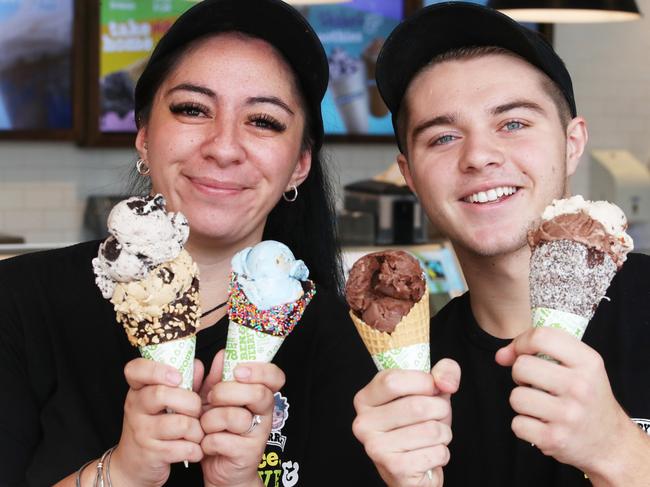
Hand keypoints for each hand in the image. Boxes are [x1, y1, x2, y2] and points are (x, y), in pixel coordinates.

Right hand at [109, 358, 203, 486]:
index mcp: (138, 389)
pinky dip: (196, 449)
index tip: (177, 377)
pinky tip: (193, 449)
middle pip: (163, 394)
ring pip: (180, 424)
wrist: (134, 465)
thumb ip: (187, 381)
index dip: (158, 370)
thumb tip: (198, 364)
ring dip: (197, 430)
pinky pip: (183, 448)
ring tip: (196, 433)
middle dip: (192, 403)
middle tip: (196, 411)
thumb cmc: (158, 426)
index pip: (136, 370)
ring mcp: (141, 431)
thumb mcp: (168, 401)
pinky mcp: (150, 454)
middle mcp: (135, 408)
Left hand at [199, 350, 284, 486]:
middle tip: (212, 398)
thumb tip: (222, 354)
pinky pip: (223, 440)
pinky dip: (207, 441)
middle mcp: (264, 412)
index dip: (260, 370)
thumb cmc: (219, 429)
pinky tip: (208, 444)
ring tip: (206, 426)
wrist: (219, 467)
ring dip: (211, 420)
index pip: (275, 376)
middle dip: (227, 392)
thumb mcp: (213, 399)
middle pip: (257, 393)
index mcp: (260, 394)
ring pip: (236, 417)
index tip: (238, 371)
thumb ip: (217, 377)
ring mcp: (259, 433)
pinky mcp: (248, 454)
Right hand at [352, 359, 460, 486]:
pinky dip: (442, 453)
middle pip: (417, 405)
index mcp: (365, 399)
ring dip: (443, 433)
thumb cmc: (420, 426)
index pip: (392, 381)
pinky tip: (428, 455)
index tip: (432, 388)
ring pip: (431, 430)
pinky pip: (436, 452)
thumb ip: (442, 372)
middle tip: (435, 417)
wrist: (416, 469)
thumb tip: (446, 382)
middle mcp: (363, 423)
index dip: (423, 381)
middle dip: (440, 410)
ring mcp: (376, 447)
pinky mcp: (394, 468)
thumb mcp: (430, 392)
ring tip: (431, 438)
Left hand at [496, 327, 635, 478]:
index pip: (542, 336)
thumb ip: (541, 351)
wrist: (611, 442)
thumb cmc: (588, 397)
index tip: (520, 352)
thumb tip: (501, 355)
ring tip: (540, 405)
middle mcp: (580, 387)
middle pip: (522, 366)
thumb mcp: (580, 366)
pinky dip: (524, 425)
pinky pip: (517, 424)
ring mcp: (568, 415)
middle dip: (520, 374)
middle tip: (535, 383)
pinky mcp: (555, 439)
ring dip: (522, 401)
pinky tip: (541, 424)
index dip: (521, 342)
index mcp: (588, 362)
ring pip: (516, 397)